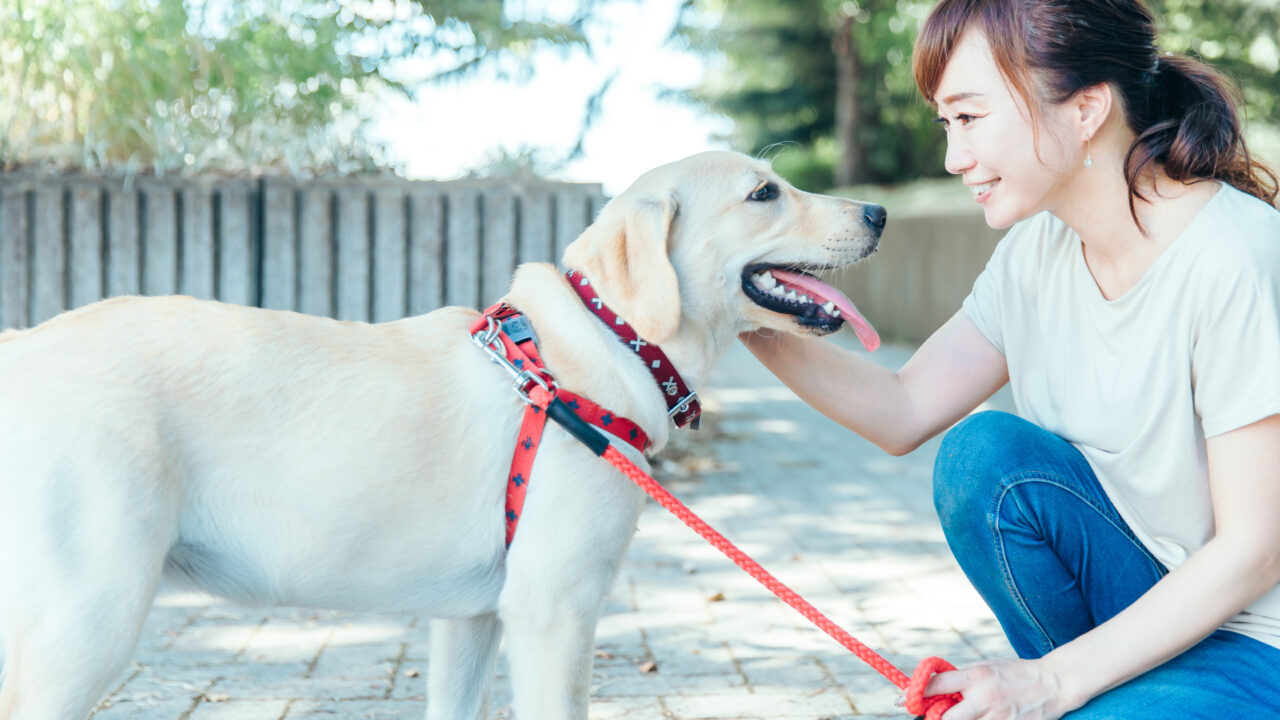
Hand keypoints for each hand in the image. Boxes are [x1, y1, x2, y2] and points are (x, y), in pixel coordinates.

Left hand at [925, 657, 1082, 719]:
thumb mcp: (989, 666)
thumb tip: (938, 689)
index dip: (920, 692)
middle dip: (939, 718)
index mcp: (977, 675)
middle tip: (937, 715)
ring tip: (968, 714)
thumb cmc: (1017, 673)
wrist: (1054, 683)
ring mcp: (999, 716)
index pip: (937, 684)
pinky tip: (985, 719)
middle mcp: (985, 697)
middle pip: (946, 718)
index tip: (912, 698)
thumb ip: (966, 678)